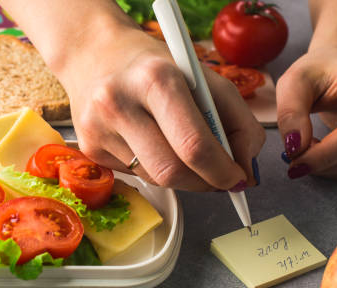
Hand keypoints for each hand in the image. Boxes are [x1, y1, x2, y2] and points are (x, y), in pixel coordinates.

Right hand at [56, 27, 264, 190]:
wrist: (95, 55)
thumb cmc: (155, 66)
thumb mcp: (204, 78)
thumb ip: (238, 121)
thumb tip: (247, 171)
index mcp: (155, 79)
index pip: (194, 145)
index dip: (222, 171)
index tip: (237, 178)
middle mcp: (119, 104)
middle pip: (172, 172)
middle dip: (204, 183)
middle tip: (219, 179)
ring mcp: (98, 129)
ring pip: (155, 180)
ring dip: (182, 179)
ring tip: (186, 156)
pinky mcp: (89, 149)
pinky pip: (136, 176)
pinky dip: (155, 170)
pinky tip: (152, 145)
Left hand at [276, 47, 336, 178]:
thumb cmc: (318, 71)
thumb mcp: (294, 82)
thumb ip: (290, 113)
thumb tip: (295, 148)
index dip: (326, 153)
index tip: (294, 162)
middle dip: (325, 162)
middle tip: (294, 156)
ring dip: (330, 167)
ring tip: (307, 148)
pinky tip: (322, 152)